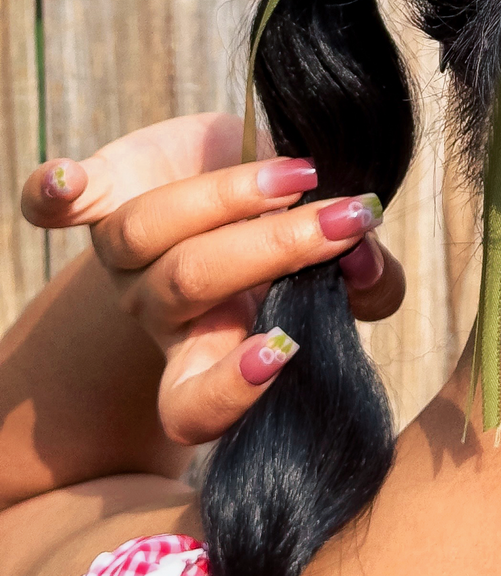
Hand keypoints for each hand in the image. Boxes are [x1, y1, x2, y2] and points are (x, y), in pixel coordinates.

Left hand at [20, 113, 405, 444]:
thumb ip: (370, 281)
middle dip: (274, 249)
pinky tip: (66, 180)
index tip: (285, 346)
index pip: (192, 404)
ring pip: (146, 231)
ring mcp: (123, 251)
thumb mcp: (340, 265)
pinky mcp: (104, 191)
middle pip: (190, 284)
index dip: (228, 389)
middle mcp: (158, 307)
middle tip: (347, 220)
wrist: (238, 171)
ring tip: (301, 174)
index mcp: (209, 347)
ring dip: (226, 198)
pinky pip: (55, 204)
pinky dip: (56, 195)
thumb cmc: (291, 236)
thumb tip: (368, 264)